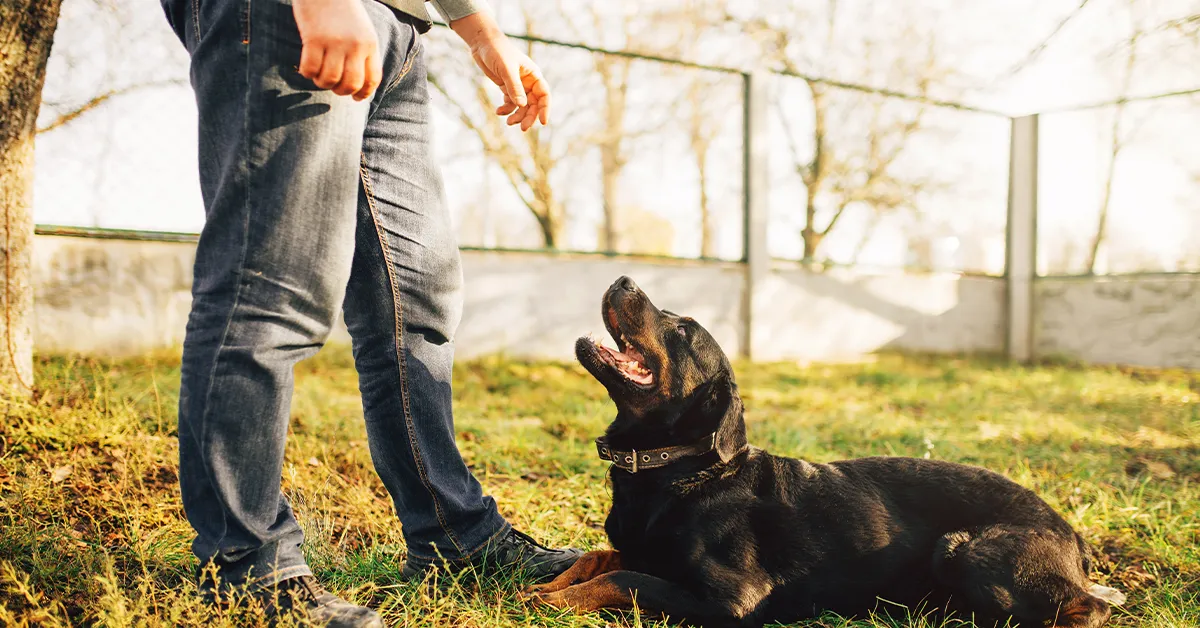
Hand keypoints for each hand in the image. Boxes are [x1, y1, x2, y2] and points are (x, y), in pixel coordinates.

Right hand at [293, 0, 381, 100]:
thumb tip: (356, 82)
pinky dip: (307, 73)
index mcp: (369, 44)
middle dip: (341, 91)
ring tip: (318, 75)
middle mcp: (355, 45)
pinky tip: (306, 68)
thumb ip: (362, 52)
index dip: (364, 93)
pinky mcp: (313, 39)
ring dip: (322, 83)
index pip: (372, 78)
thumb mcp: (361, 30)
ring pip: (330, 79)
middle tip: (332, 86)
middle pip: (351, 84)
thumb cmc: (341, 9)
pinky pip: (310, 69)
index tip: (355, 98)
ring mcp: (334, 42)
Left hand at [451, 13, 550, 130]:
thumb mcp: (506, 69)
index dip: (545, 109)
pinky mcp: (506, 87)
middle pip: (533, 104)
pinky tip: (499, 112)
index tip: (543, 122)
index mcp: (533, 75)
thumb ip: (514, 87)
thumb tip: (522, 105)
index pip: (544, 95)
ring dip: (517, 115)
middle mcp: (528, 82)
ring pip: (522, 106)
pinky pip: (510, 103)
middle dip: (529, 116)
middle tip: (523, 128)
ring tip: (508, 122)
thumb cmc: (497, 51)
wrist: (482, 43)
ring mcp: (517, 86)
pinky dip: (506, 109)